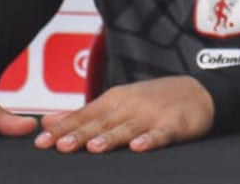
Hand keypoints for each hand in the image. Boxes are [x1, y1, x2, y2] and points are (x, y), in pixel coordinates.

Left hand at [34, 76, 213, 153]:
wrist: (198, 91)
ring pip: (128, 129)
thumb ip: (83, 114)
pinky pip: (161, 134)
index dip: (62, 129)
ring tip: (94, 148)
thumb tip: (46, 121)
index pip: (83, 116)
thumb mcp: (116, 101)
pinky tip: (139, 148)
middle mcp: (130, 106)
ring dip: (111, 137)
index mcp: (114, 100)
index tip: (41, 142)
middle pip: (101, 123)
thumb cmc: (152, 100)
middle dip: (80, 134)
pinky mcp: (173, 125)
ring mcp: (152, 115)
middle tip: (60, 146)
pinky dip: (150, 140)